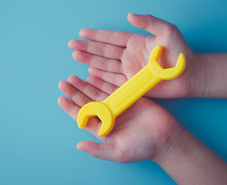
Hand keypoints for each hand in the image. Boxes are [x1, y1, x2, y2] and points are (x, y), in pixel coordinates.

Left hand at [57, 75, 181, 162]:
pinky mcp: (128, 98)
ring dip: (86, 85)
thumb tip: (78, 146)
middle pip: (87, 102)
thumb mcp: (118, 152)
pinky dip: (103, 81)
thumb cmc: (142, 148)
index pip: (82, 116)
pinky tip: (93, 74)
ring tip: (74, 77)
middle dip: (75, 92)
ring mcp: (118, 106)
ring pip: (98, 93)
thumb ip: (98, 149)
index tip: (60, 98)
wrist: (166, 139)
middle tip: (64, 82)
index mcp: (103, 129)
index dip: (71, 107)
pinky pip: (113, 87)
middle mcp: (108, 117)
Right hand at [68, 13, 199, 97]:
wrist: (190, 75)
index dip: (97, 35)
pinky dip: (100, 76)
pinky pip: (112, 79)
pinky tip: (89, 71)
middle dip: (87, 47)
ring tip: (75, 55)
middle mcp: (129, 56)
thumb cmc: (181, 52)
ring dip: (90, 60)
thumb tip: (129, 15)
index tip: (82, 32)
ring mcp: (129, 70)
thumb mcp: (167, 31)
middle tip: (71, 44)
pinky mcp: (132, 84)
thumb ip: (149, 22)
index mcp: (135, 42)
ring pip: (105, 64)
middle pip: (104, 51)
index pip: (112, 38)